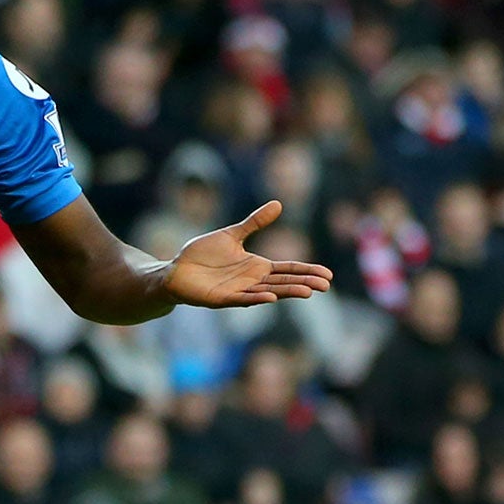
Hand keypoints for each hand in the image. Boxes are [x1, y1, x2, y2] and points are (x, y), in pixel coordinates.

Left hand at [165, 201, 332, 308]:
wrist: (176, 270)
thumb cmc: (203, 255)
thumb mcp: (232, 235)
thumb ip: (255, 222)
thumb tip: (279, 203)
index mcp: (256, 267)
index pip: (288, 269)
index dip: (307, 271)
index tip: (327, 275)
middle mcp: (251, 281)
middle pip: (283, 282)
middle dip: (304, 283)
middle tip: (326, 285)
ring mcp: (238, 291)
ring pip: (268, 292)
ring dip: (287, 292)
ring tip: (307, 292)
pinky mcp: (221, 298)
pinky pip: (242, 299)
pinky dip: (256, 299)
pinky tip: (271, 298)